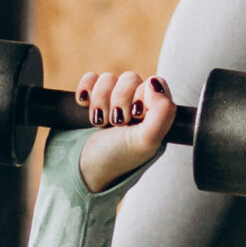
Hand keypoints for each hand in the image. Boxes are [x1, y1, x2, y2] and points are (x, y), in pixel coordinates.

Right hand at [73, 69, 180, 192]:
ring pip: (108, 78)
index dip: (142, 96)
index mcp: (153, 114)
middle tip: (115, 123)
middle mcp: (135, 105)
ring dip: (100, 99)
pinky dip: (86, 89)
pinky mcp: (90, 99)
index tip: (134, 117)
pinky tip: (84, 105)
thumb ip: (163, 112)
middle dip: (119, 101)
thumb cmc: (117, 158)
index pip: (154, 83)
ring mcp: (111, 101)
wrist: (82, 168)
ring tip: (98, 123)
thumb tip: (154, 83)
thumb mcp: (146, 141)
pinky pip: (90, 78)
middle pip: (129, 78)